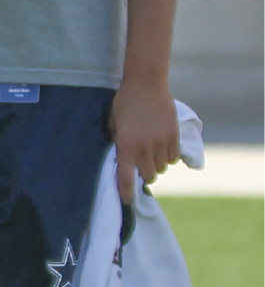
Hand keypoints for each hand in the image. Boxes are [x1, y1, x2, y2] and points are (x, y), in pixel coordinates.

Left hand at [109, 75, 179, 203]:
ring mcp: (161, 142)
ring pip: (162, 168)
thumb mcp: (114, 124)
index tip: (126, 202)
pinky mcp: (173, 136)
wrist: (146, 83)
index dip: (126, 193)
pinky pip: (173, 158)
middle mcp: (144, 148)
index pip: (126, 178)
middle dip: (145, 174)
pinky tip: (162, 147)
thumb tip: (121, 160)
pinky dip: (168, 157)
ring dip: (156, 164)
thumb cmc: (125, 102)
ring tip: (151, 152)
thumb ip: (118, 143)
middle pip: (149, 176)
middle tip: (141, 166)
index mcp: (126, 146)